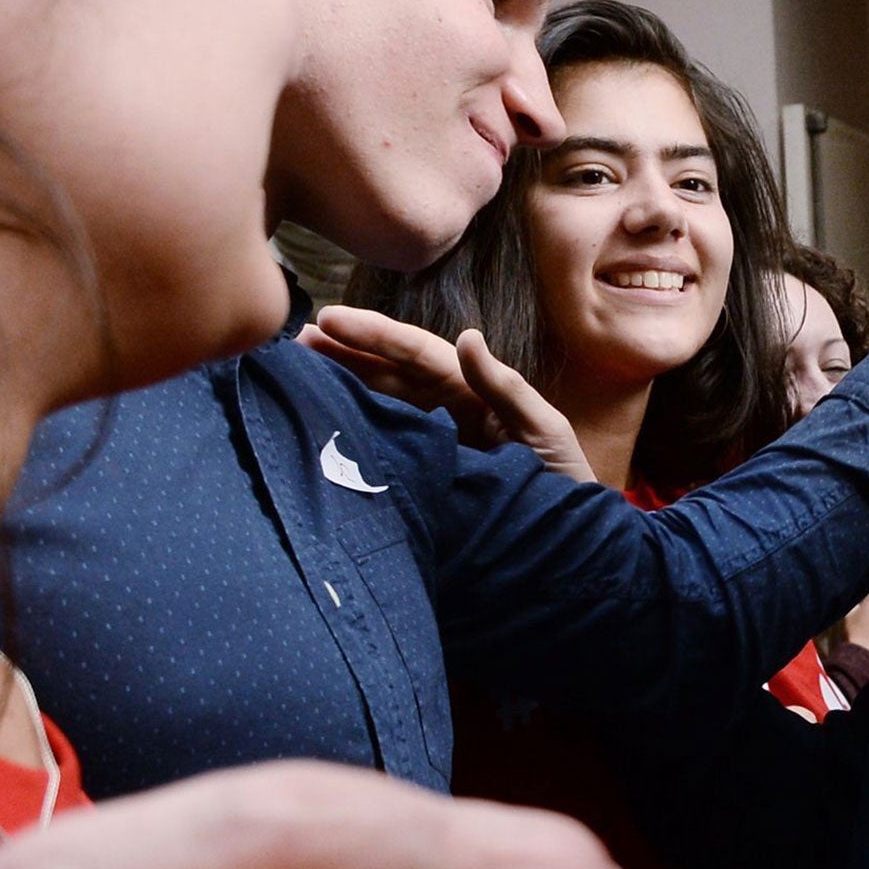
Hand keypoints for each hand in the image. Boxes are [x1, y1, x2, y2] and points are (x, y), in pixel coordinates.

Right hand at [303, 309, 596, 482]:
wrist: (570, 548)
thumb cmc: (565, 485)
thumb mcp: (544, 431)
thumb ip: (506, 387)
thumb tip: (466, 337)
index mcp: (475, 395)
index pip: (418, 355)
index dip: (375, 336)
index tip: (329, 320)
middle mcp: (450, 414)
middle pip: (391, 374)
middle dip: (347, 354)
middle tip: (297, 341)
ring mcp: (436, 445)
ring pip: (383, 406)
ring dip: (344, 385)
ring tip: (299, 370)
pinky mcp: (427, 480)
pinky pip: (387, 448)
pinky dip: (356, 432)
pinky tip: (324, 424)